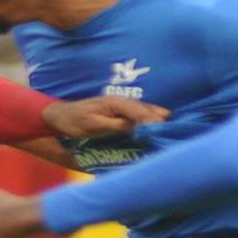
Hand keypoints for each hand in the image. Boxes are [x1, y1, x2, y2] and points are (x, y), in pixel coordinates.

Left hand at [42, 96, 167, 138]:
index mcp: (118, 103)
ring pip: (149, 113)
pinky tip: (160, 132)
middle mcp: (124, 103)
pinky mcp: (123, 115)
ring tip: (175, 134)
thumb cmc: (74, 121)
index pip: (142, 113)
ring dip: (160, 123)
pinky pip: (142, 118)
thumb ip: (114, 125)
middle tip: (177, 134)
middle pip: (150, 111)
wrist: (60, 117)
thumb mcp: (93, 125)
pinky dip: (152, 124)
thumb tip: (135, 126)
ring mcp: (125, 108)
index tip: (165, 132)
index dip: (154, 123)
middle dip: (163, 121)